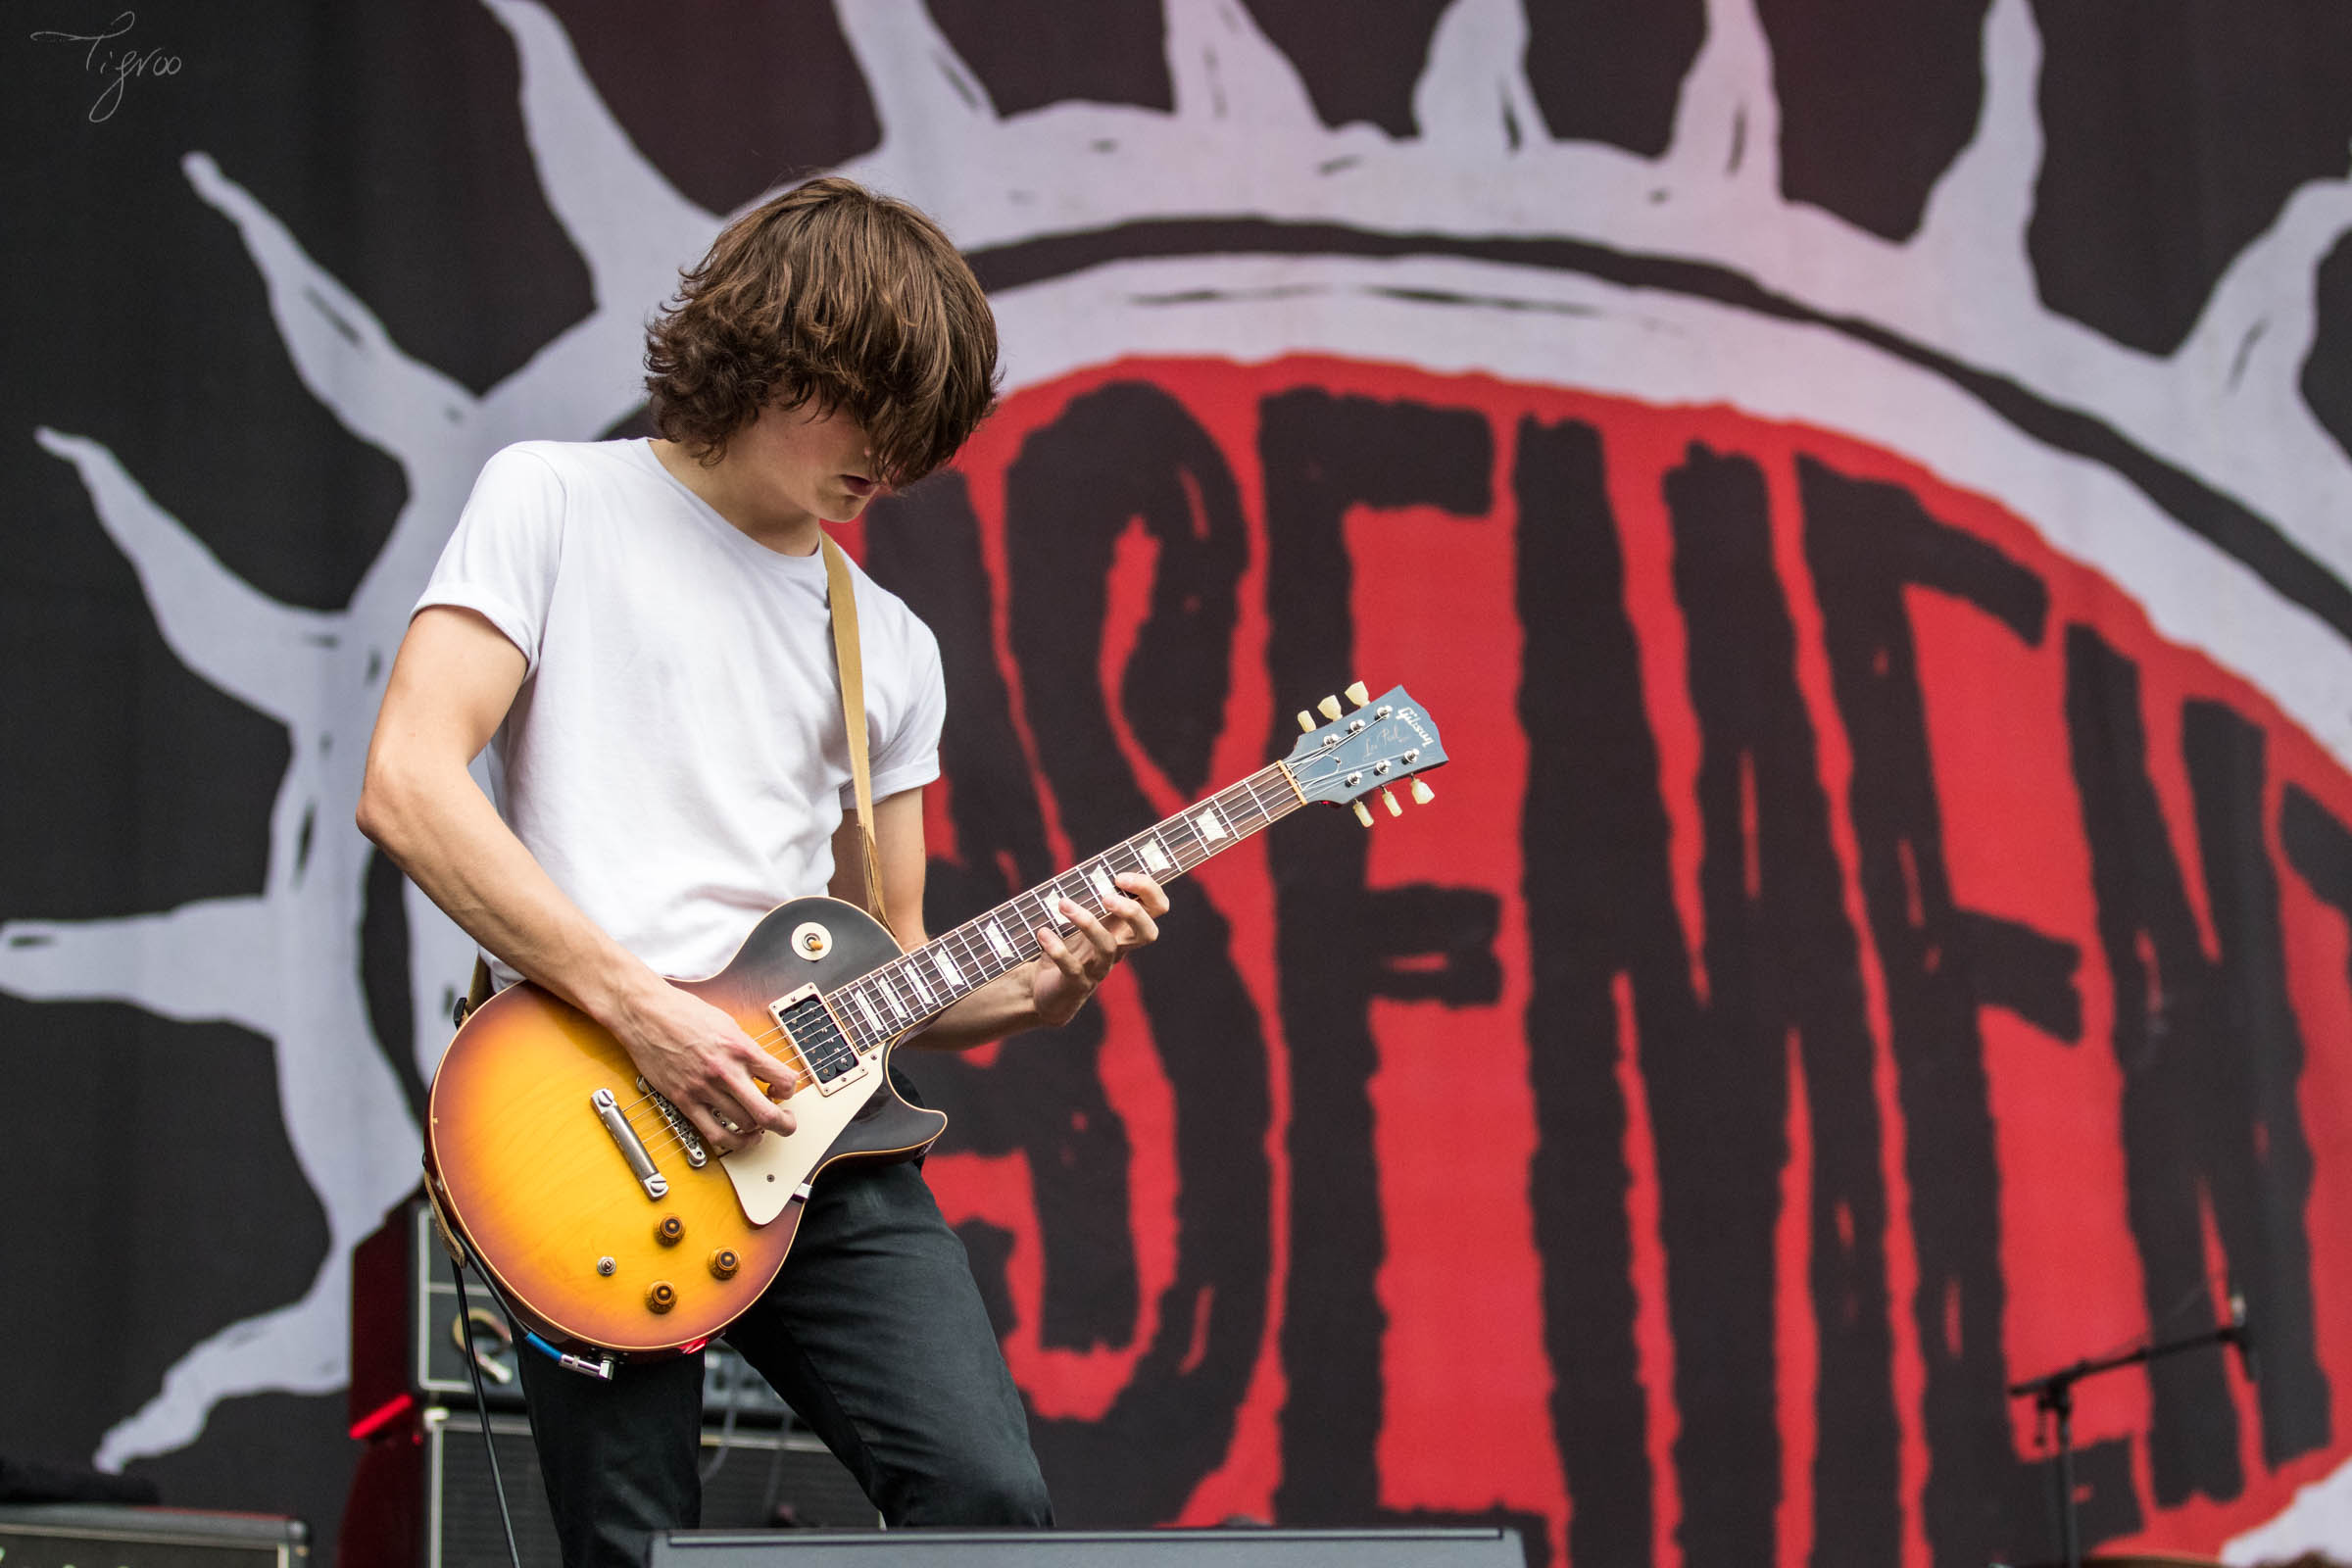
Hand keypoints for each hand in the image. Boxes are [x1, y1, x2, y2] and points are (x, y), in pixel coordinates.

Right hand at [606, 974, 795, 1152]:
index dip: (790, 1090)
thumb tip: (762, 1067)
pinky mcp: (684, 1100)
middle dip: (784, 1124)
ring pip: (743, 1126)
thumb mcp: (727, 1023)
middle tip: (786, 1123)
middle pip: (767, 1113)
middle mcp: (725, 1071)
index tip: (783, 1091)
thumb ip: (746, 1048)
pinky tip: (737, 1137)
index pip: (783, 1079)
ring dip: (757, 1131)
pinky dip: (732, 1142)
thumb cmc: (682, 1012)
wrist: (646, 1013)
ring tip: (758, 1127)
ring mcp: (704, 1089)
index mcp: (741, 1048)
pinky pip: (714, 1133)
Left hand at [1030, 872, 1168, 1026]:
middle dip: (1132, 911)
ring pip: (1106, 947)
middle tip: (1106, 897)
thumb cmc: (1066, 948)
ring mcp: (1099, 968)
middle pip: (1148, 933)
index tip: (1120, 876)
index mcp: (1124, 928)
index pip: (1157, 908)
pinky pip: (1072, 966)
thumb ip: (1089, 897)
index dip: (1148, 889)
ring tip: (1063, 904)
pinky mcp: (1076, 984)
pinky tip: (1042, 932)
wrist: (1045, 992)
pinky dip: (1056, 947)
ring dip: (1086, 921)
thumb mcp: (1081, 920)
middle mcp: (1118, 948)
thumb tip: (1089, 864)